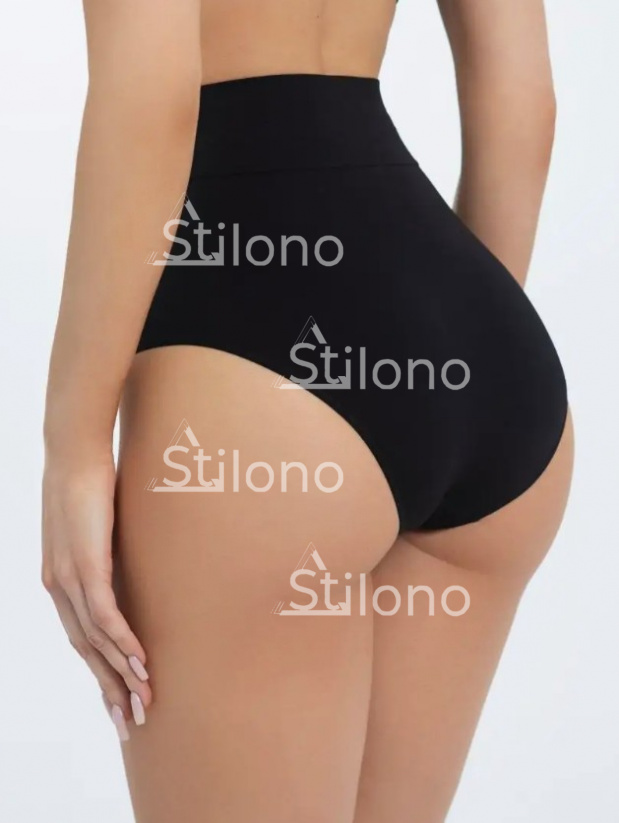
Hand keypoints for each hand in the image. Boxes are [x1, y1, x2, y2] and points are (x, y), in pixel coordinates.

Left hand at [42, 454, 151, 741]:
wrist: (72, 453)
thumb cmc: (87, 485)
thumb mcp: (95, 527)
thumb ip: (105, 552)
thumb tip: (129, 563)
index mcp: (59, 582)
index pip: (80, 639)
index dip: (100, 673)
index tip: (119, 701)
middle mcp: (59, 587)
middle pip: (85, 651)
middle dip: (110, 689)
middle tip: (132, 722)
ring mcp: (70, 578)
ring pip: (95, 640)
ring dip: (122, 674)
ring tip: (145, 701)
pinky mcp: (86, 565)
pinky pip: (105, 615)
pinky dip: (123, 643)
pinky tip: (141, 663)